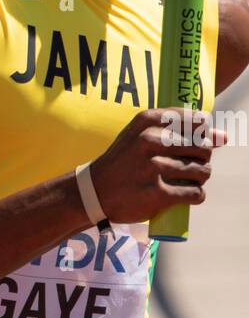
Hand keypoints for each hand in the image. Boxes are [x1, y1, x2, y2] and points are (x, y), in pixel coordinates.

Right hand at [91, 108, 226, 224]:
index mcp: (148, 121)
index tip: (191, 145)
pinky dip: (196, 196)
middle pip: (203, 148)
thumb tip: (224, 137)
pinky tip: (188, 195)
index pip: (198, 122)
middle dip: (202, 159)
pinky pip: (195, 193)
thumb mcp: (142, 136)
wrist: (94, 192)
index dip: (202, 135)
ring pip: (203, 171)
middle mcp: (150, 141)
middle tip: (188, 166)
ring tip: (188, 181)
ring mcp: (154, 168)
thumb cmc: (124, 161)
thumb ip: (180, 130)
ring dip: (201, 178)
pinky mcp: (157, 194)